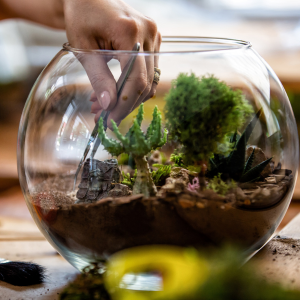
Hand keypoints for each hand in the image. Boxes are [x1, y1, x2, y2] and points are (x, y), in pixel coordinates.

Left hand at [63, 0, 160, 126]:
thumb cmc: (82, 17)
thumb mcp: (84, 48)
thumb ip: (98, 78)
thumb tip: (108, 105)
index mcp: (129, 31)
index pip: (135, 80)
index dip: (123, 105)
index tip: (109, 120)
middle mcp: (148, 33)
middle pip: (145, 83)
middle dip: (125, 105)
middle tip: (104, 117)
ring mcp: (154, 36)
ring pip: (150, 81)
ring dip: (129, 98)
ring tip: (105, 105)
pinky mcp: (154, 41)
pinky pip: (149, 72)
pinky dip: (134, 86)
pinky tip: (115, 91)